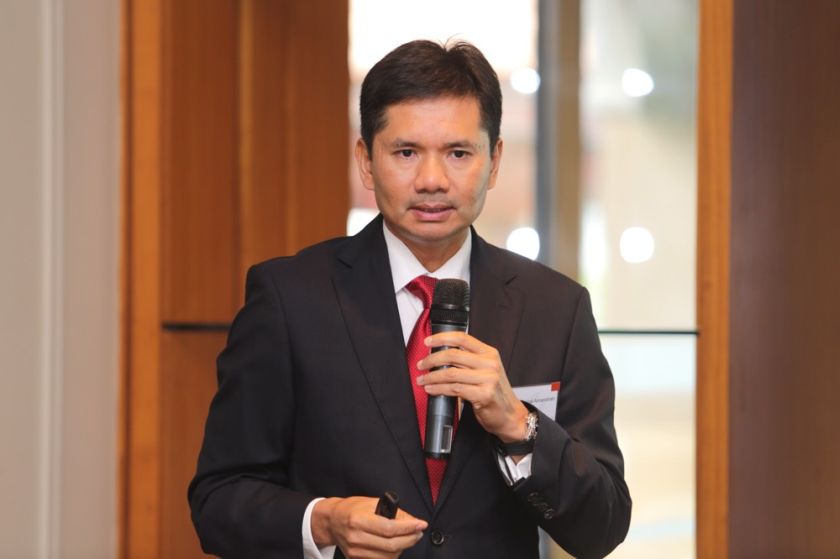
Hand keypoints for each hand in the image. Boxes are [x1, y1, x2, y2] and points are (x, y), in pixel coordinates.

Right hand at [312, 496, 426, 558]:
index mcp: (359, 520)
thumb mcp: (371, 503)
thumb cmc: (351, 509)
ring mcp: (355, 551)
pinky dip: (392, 554)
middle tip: (418, 532)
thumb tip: (411, 521)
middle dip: (410, 539)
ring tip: (408, 537)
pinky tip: (396, 544)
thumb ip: (392, 512)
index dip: (409, 528)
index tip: (421, 524)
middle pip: (391, 545)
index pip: (389, 528)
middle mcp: (356, 538)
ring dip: (403, 547)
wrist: (332, 521)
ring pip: (388, 556)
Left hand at [417, 331, 528, 442]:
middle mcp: (490, 363)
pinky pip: (454, 389)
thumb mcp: (486, 370)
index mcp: (489, 353)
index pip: (462, 338)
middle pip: (453, 355)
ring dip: (432, 376)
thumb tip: (440, 356)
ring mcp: (488, 379)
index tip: (428, 341)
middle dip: (432, 359)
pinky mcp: (483, 395)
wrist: (510, 416)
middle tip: (421, 365)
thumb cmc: (494, 393)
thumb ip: (468, 361)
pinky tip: (431, 389)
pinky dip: (439, 389)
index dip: (442, 338)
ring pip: (451, 373)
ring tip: (422, 379)